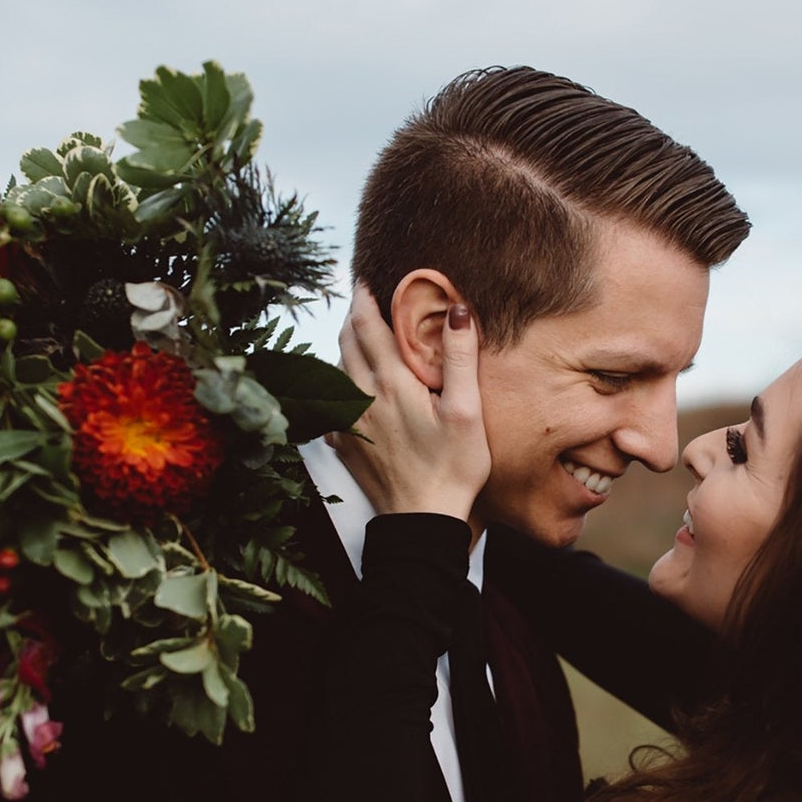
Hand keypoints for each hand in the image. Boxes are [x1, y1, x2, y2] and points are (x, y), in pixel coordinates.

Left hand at [334, 284, 490, 521]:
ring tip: (362, 338)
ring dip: (347, 349)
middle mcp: (361, 396)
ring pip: (337, 370)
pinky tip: (355, 389)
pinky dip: (342, 386)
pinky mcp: (344, 444)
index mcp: (391, 382)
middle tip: (364, 300)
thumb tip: (456, 308)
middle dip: (354, 317)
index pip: (368, 324)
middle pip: (347, 342)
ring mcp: (348, 422)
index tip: (366, 279)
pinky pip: (334, 404)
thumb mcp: (466, 411)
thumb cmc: (452, 469)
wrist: (421, 522)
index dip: (365, 297)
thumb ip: (459, 356)